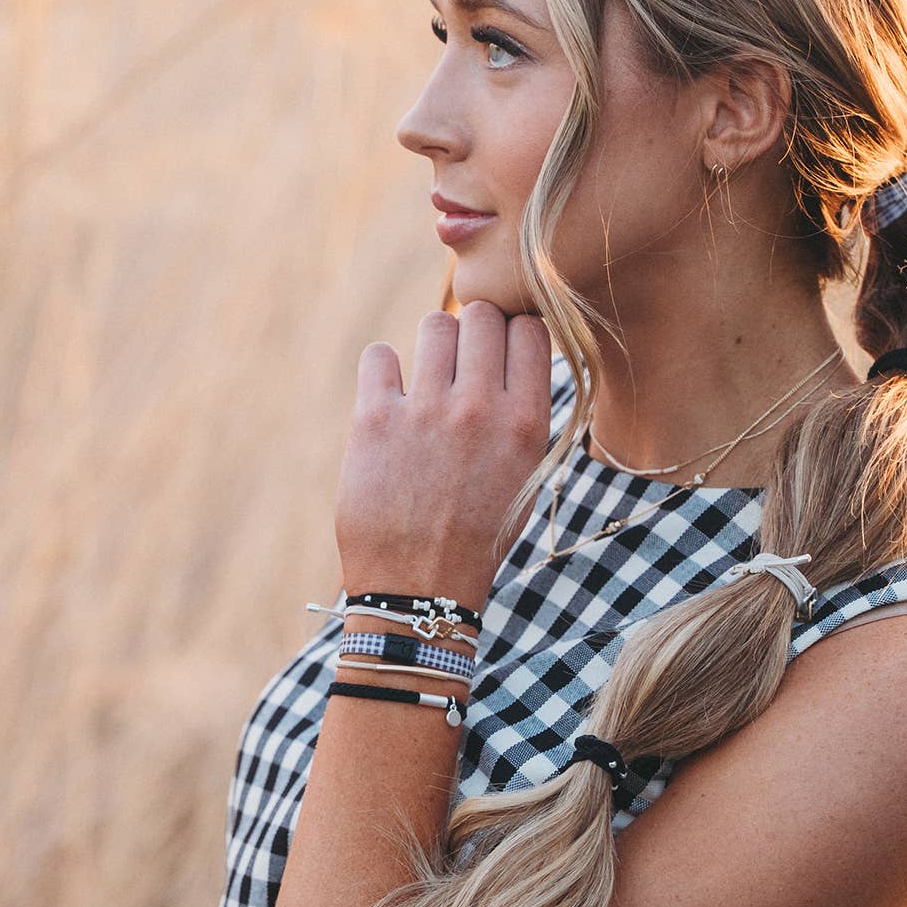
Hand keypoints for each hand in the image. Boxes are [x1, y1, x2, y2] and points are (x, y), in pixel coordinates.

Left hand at [336, 301, 552, 605]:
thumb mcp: (526, 480)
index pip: (530, 331)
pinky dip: (384, 368)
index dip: (514, 334)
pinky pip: (380, 354)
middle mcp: (480, 409)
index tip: (501, 352)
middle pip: (484, 315)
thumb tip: (512, 362)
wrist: (418, 590)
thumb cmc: (477, 538)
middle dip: (475, 331)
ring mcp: (427, 411)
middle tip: (463, 363)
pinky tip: (390, 395)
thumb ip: (522, 419)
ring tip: (428, 378)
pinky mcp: (375, 419)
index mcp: (527, 424)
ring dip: (434, 344)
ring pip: (436, 324)